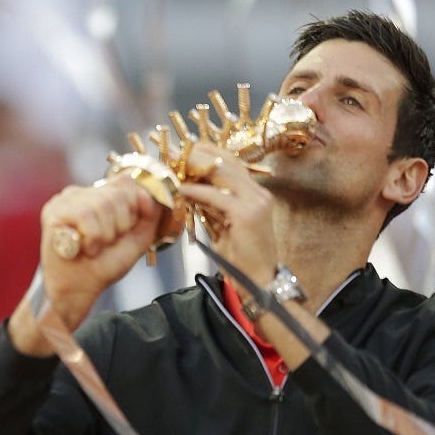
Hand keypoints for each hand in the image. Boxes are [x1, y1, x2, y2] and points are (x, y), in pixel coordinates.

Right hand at [9, 172, 160, 355]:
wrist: (79, 290)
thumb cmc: (103, 266)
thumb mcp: (136, 239)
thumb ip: (149, 215)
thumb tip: (148, 193)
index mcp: (100, 195)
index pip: (126, 182)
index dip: (133, 208)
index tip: (123, 231)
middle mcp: (81, 193)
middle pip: (117, 193)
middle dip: (119, 226)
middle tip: (105, 243)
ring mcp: (65, 200)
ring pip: (102, 204)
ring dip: (104, 235)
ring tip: (93, 248)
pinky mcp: (54, 212)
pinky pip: (85, 216)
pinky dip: (91, 239)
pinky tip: (83, 248)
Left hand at [179, 145, 277, 294]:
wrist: (260, 282)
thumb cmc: (242, 259)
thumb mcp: (224, 225)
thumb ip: (212, 207)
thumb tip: (189, 190)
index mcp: (256, 194)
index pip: (232, 163)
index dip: (209, 154)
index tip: (186, 151)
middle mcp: (259, 193)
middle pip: (227, 162)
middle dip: (200, 156)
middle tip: (176, 154)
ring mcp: (256, 202)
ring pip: (222, 174)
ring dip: (195, 169)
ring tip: (174, 167)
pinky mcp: (247, 214)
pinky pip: (216, 196)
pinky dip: (196, 191)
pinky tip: (181, 190)